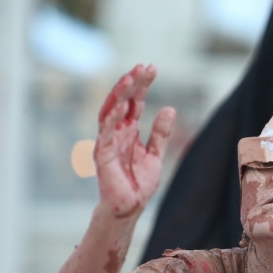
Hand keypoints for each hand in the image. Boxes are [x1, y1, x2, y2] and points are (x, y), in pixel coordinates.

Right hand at [94, 64, 175, 217]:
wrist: (130, 206)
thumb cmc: (139, 182)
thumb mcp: (156, 154)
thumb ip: (161, 133)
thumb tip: (170, 108)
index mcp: (129, 130)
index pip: (135, 102)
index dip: (141, 85)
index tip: (150, 67)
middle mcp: (117, 131)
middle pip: (122, 101)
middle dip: (132, 83)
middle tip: (143, 67)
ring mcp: (108, 141)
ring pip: (110, 111)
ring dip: (119, 94)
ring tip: (131, 78)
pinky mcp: (102, 155)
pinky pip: (105, 133)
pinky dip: (112, 119)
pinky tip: (121, 106)